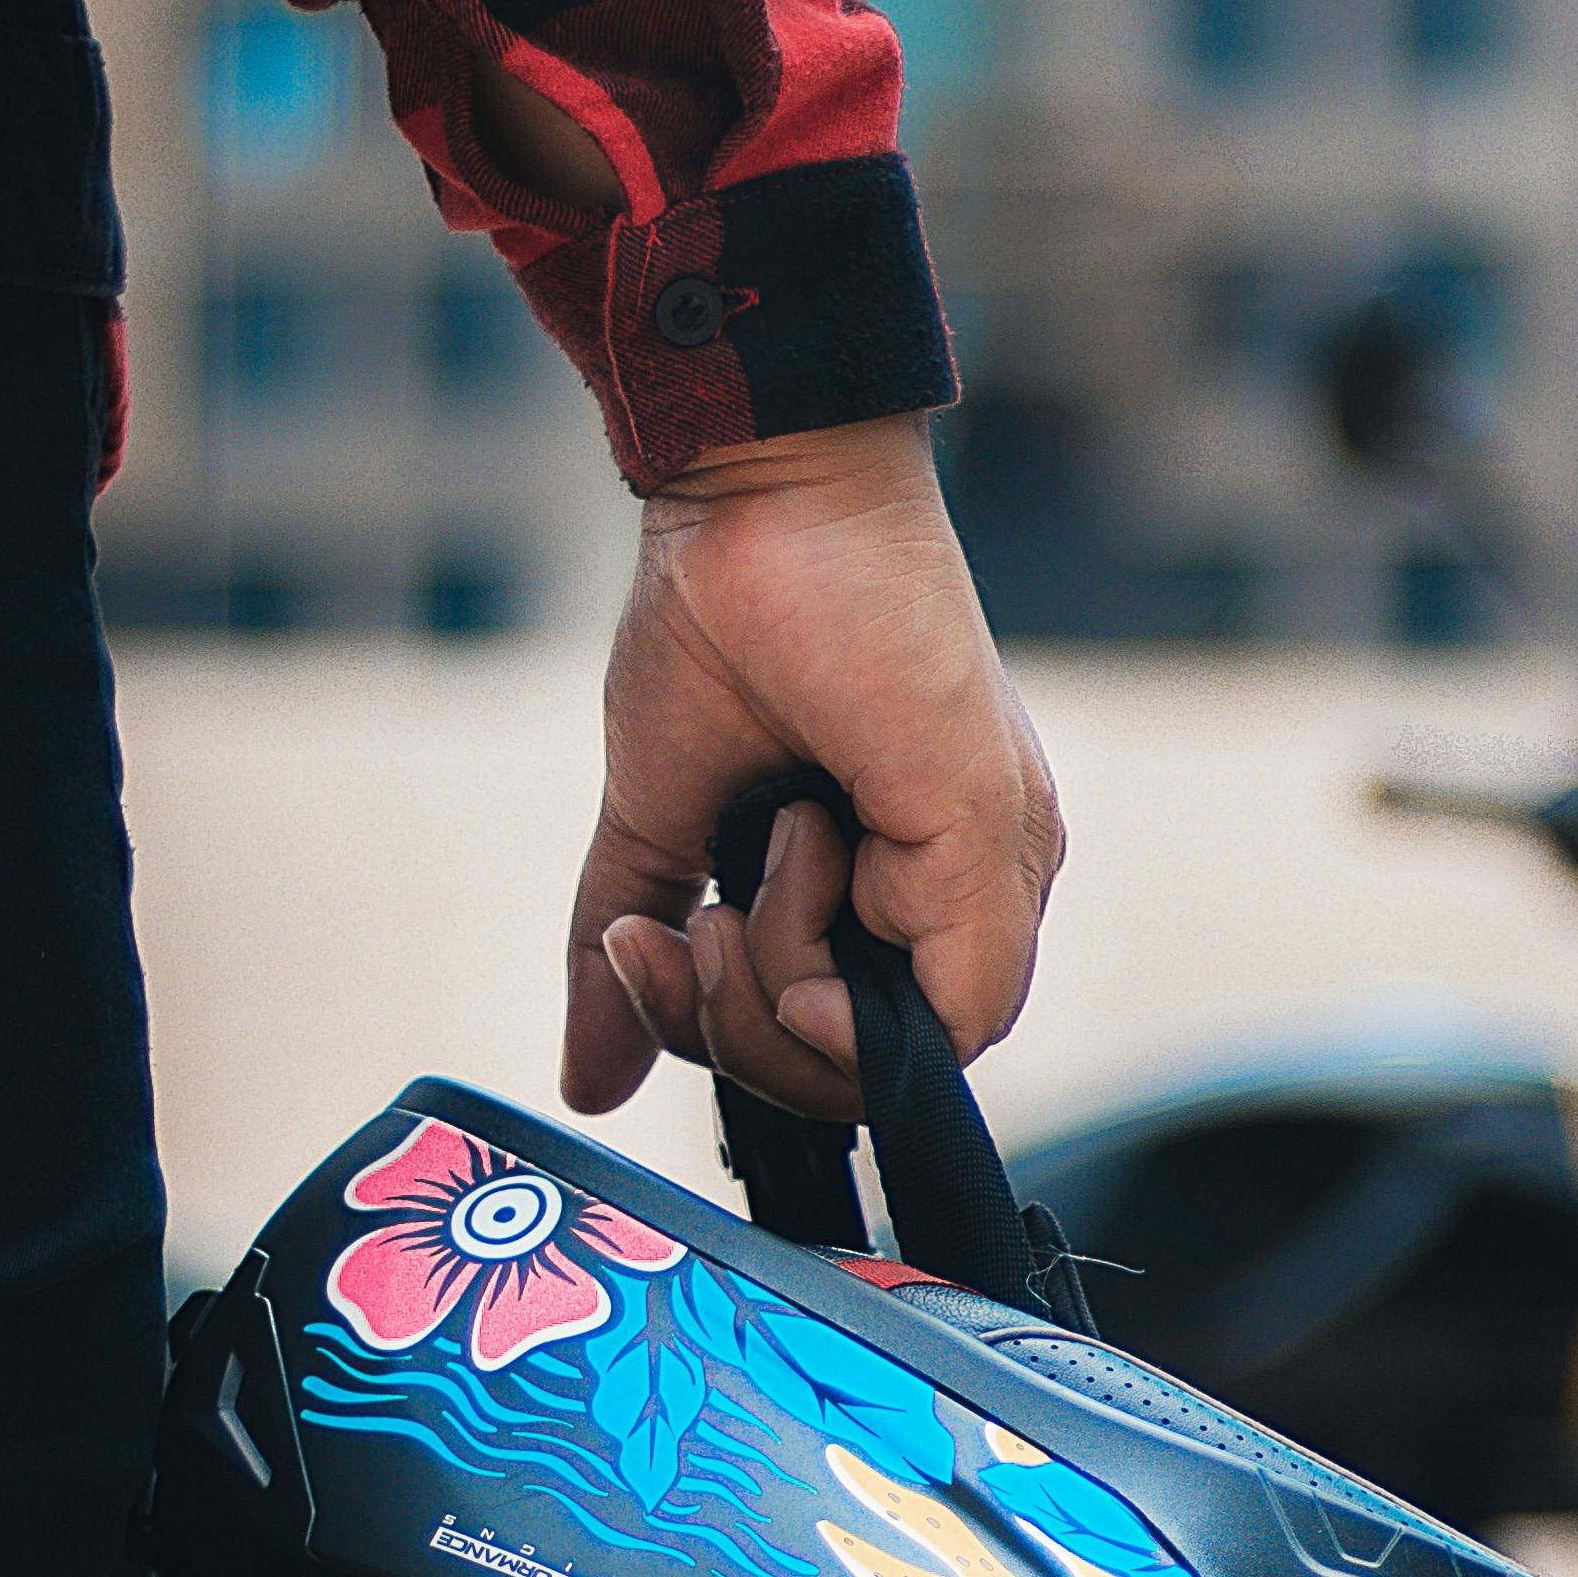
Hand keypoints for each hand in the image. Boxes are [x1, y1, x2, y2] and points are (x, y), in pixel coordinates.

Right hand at [560, 419, 1065, 1120]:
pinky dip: (820, 968)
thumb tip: (585, 1083)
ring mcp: (989, 879)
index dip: (736, 1042)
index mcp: (901, 891)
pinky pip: (929, 1019)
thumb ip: (625, 955)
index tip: (655, 946)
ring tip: (763, 841)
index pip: (832, 1055)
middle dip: (737, 1030)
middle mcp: (960, 898)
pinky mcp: (992, 847)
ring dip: (769, 978)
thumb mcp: (660, 824)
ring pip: (879, 1060)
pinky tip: (794, 846)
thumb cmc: (720, 621)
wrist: (756, 493)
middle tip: (692, 923)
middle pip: (849, 1078)